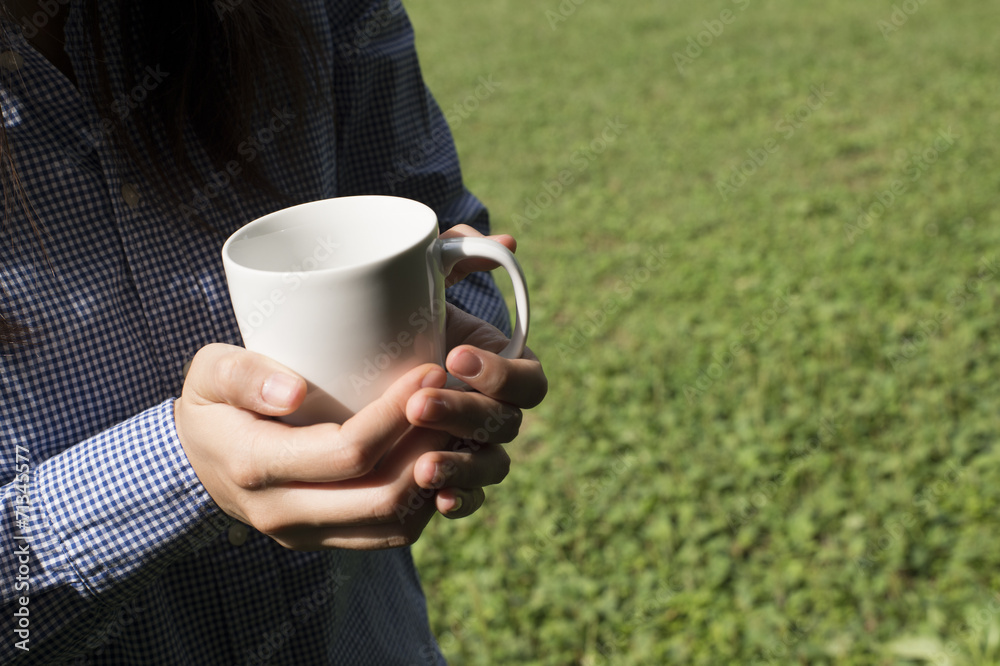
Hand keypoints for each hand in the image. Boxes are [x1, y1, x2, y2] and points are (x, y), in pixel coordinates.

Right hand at [174, 344, 508, 549]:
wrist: (195, 459)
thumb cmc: (210, 402)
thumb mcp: (209, 373)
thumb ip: (243, 374)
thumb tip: (294, 392)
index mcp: (257, 467)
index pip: (348, 452)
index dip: (397, 415)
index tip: (429, 371)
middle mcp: (283, 514)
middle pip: (382, 496)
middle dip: (429, 446)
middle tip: (455, 400)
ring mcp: (306, 535)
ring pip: (394, 525)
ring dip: (434, 478)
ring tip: (455, 427)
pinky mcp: (325, 540)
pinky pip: (388, 535)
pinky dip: (423, 500)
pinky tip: (436, 456)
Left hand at [403, 225, 547, 517]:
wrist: (362, 368)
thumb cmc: (402, 318)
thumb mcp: (423, 281)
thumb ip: (457, 253)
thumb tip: (505, 242)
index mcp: (505, 369)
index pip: (530, 381)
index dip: (502, 374)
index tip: (455, 355)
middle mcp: (499, 412)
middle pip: (506, 425)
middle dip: (466, 415)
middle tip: (418, 404)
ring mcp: (478, 450)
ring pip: (491, 468)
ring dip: (461, 467)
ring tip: (421, 467)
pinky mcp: (453, 480)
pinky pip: (469, 502)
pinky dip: (458, 503)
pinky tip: (433, 502)